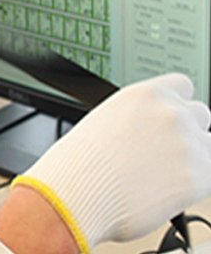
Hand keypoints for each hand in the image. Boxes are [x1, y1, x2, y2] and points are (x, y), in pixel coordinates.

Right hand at [14, 73, 210, 250]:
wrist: (77, 191)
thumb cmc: (80, 161)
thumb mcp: (106, 120)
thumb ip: (138, 118)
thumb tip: (150, 132)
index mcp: (147, 94)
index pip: (183, 85)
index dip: (176, 103)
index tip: (169, 119)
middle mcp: (171, 113)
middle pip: (201, 114)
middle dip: (187, 130)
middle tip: (165, 151)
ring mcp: (188, 143)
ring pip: (209, 146)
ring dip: (194, 157)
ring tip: (165, 173)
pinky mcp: (199, 176)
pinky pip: (209, 176)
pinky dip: (194, 184)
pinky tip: (166, 190)